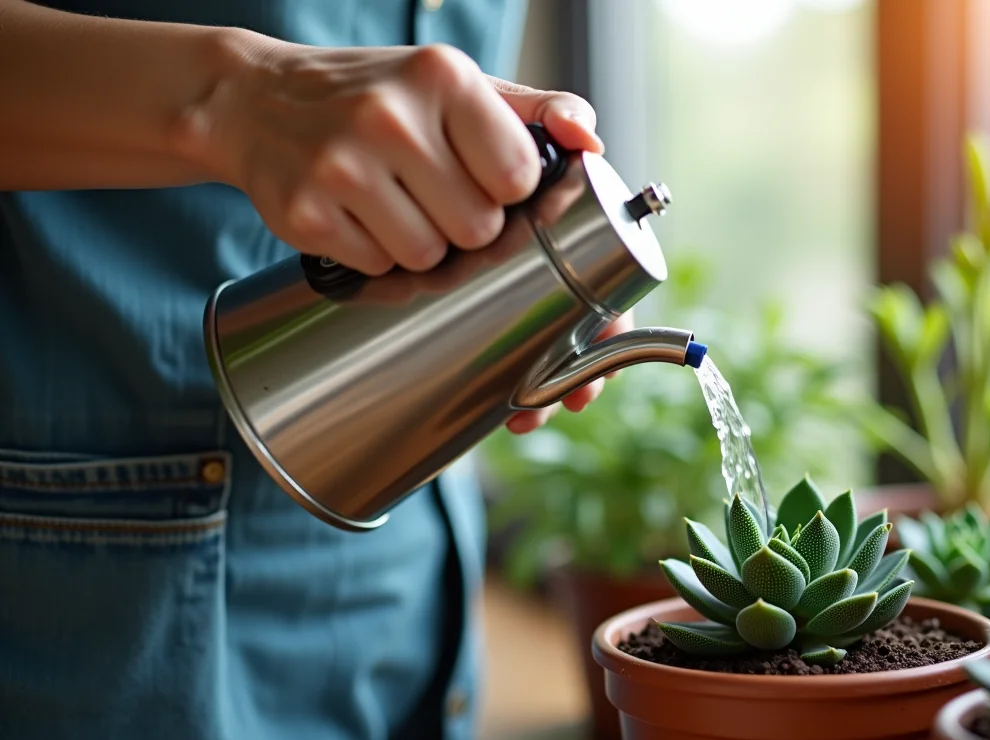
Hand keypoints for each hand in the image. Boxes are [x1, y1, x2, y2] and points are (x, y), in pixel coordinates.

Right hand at [193, 37, 621, 428]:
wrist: (256, 101)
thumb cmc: (375, 96)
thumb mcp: (455, 85)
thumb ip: (535, 112)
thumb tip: (591, 143)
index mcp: (444, 77)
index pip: (518, 179)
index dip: (506, 193)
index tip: (481, 177)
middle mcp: (390, 117)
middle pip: (478, 230)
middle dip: (463, 225)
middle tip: (430, 193)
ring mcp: (341, 167)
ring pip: (429, 258)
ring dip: (420, 246)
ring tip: (393, 204)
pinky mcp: (305, 214)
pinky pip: (378, 270)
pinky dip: (374, 255)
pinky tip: (357, 216)